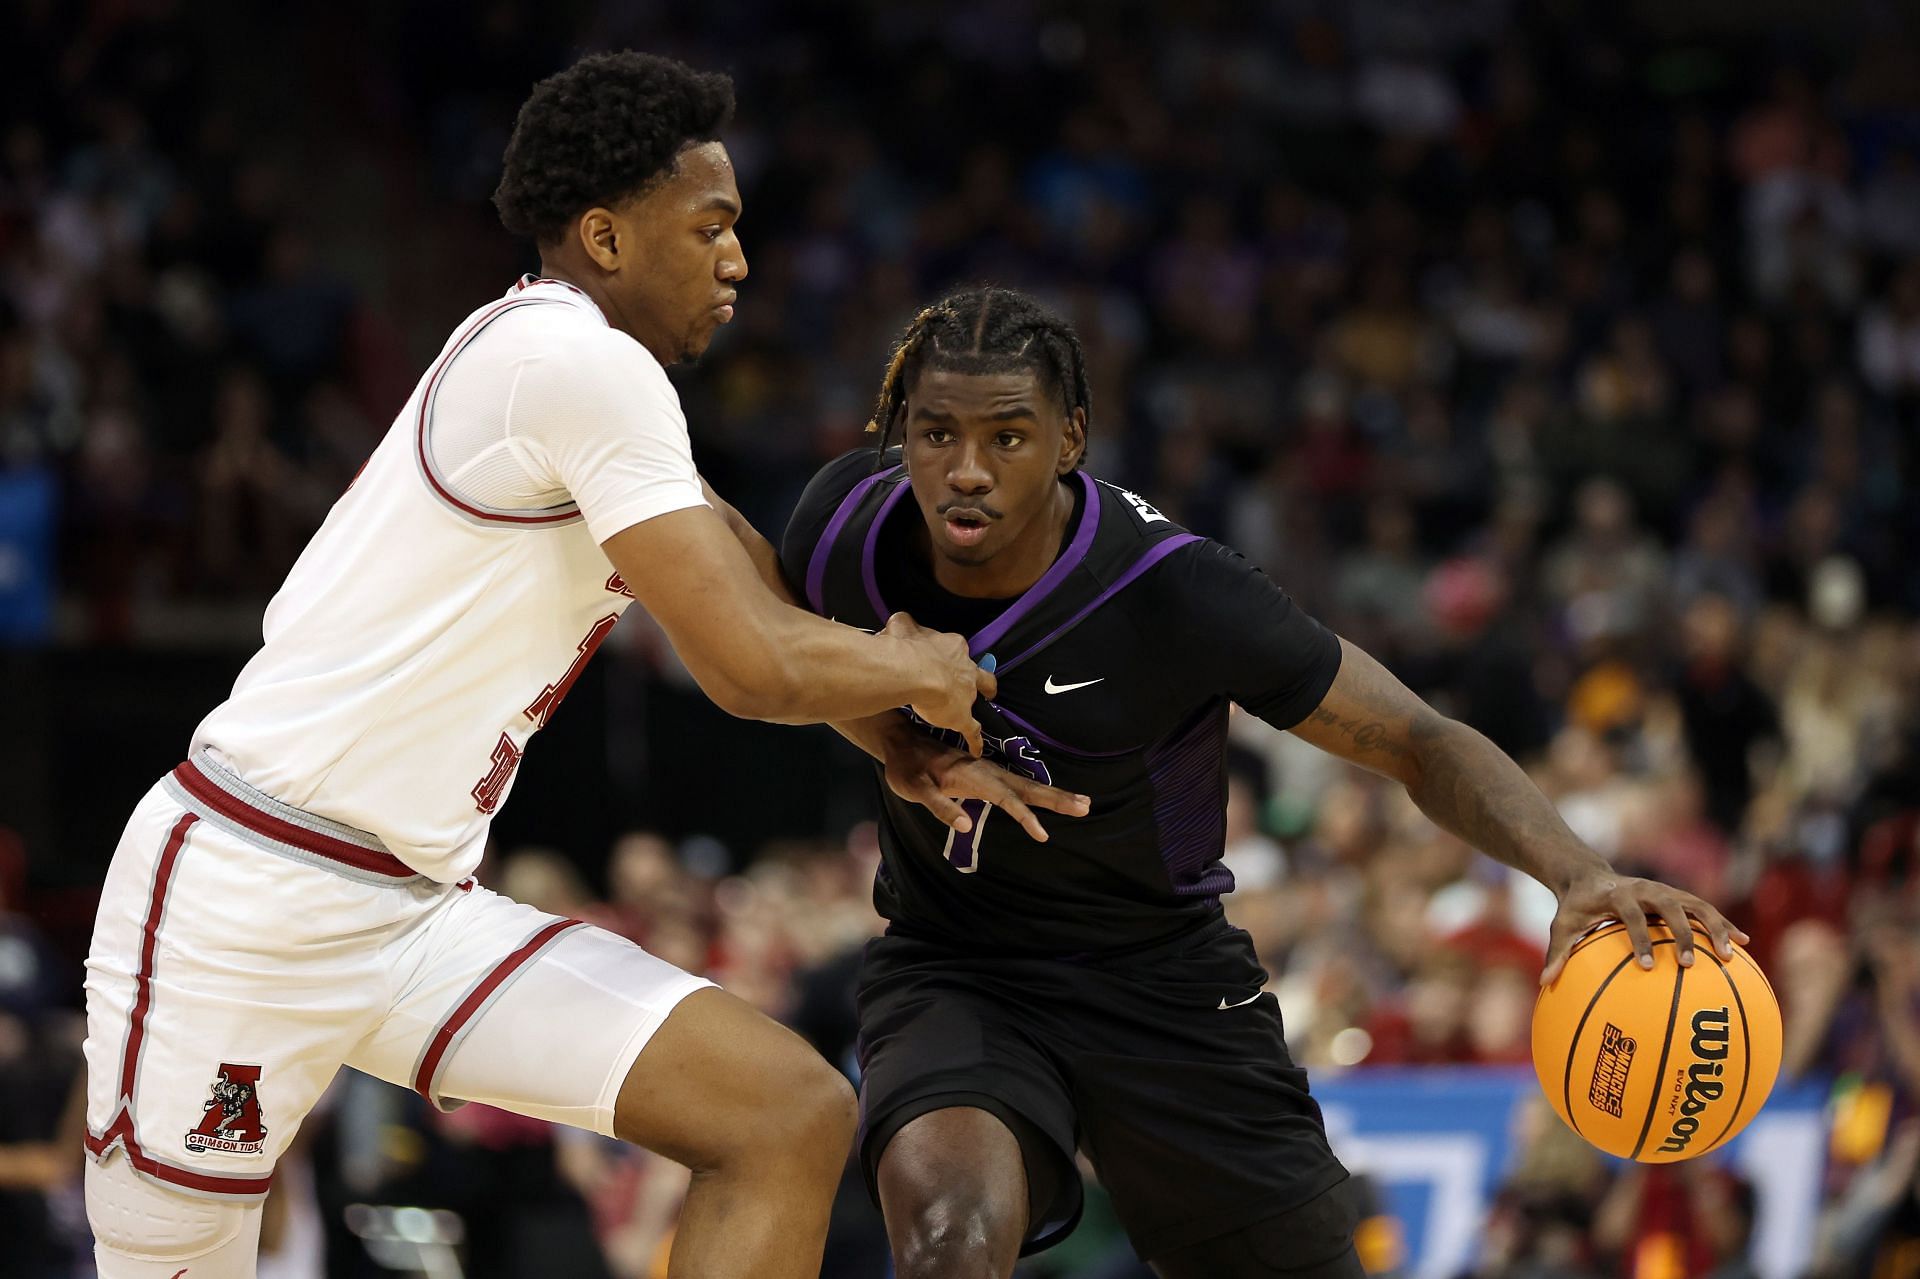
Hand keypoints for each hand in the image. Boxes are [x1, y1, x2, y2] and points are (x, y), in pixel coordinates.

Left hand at [876, 717, 1090, 840]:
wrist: (902, 741)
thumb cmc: (907, 768)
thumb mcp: (915, 789)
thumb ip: (940, 806)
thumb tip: (966, 825)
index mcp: (973, 776)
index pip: (1005, 799)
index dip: (1024, 816)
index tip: (1042, 834)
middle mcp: (987, 772)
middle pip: (1027, 788)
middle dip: (1057, 799)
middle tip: (1086, 807)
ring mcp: (989, 772)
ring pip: (1027, 785)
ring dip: (1055, 794)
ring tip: (1082, 803)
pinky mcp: (987, 774)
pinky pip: (1019, 785)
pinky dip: (1039, 792)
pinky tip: (1052, 798)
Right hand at [884, 612, 993, 755]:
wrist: (914, 671)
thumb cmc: (907, 648)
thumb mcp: (902, 627)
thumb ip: (904, 626)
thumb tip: (898, 622)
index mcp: (952, 647)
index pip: (955, 648)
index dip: (950, 654)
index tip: (943, 657)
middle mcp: (965, 668)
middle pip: (980, 673)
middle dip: (981, 678)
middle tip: (979, 684)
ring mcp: (967, 693)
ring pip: (979, 698)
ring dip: (974, 702)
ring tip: (971, 710)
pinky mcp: (963, 717)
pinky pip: (972, 730)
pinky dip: (975, 739)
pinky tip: (976, 749)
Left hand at [1540, 871, 1748, 986]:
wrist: (1588, 876)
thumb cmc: (1575, 907)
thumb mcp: (1561, 925)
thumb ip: (1557, 952)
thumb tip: (1545, 982)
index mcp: (1618, 894)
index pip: (1631, 914)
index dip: (1640, 937)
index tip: (1646, 965)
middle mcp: (1645, 888)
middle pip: (1671, 906)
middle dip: (1682, 934)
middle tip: (1690, 965)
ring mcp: (1665, 889)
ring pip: (1696, 904)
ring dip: (1715, 927)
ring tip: (1732, 956)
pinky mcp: (1678, 895)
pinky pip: (1705, 909)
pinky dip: (1723, 924)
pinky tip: (1743, 945)